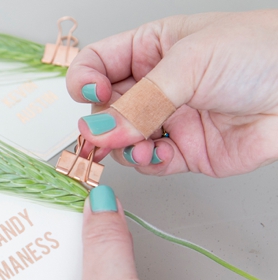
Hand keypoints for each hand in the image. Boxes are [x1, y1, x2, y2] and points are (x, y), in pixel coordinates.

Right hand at [65, 11, 277, 176]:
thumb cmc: (261, 53)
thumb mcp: (188, 64)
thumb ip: (138, 103)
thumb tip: (96, 131)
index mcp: (151, 49)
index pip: (97, 65)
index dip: (85, 81)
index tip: (91, 96)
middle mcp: (156, 86)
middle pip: (105, 109)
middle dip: (102, 123)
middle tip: (103, 134)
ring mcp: (170, 119)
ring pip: (123, 140)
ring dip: (123, 146)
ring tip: (138, 144)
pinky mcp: (187, 151)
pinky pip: (151, 162)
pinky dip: (146, 162)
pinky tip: (155, 153)